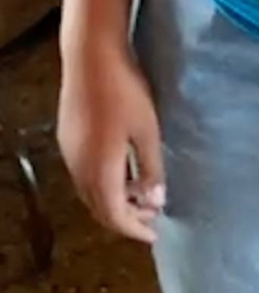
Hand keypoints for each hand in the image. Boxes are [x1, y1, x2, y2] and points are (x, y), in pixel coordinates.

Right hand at [57, 45, 165, 243]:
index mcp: (99, 170)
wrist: (90, 57)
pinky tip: (122, 171)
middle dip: (124, 218)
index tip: (153, 235)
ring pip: (89, 192)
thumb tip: (155, 201)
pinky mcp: (68, 139)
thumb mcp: (147, 130)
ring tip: (141, 195)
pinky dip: (103, 184)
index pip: (113, 215)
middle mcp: (78, 168)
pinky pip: (84, 175)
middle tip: (151, 217)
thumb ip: (151, 167)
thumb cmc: (125, 91)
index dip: (133, 229)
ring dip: (113, 200)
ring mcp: (70, 153)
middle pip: (98, 208)